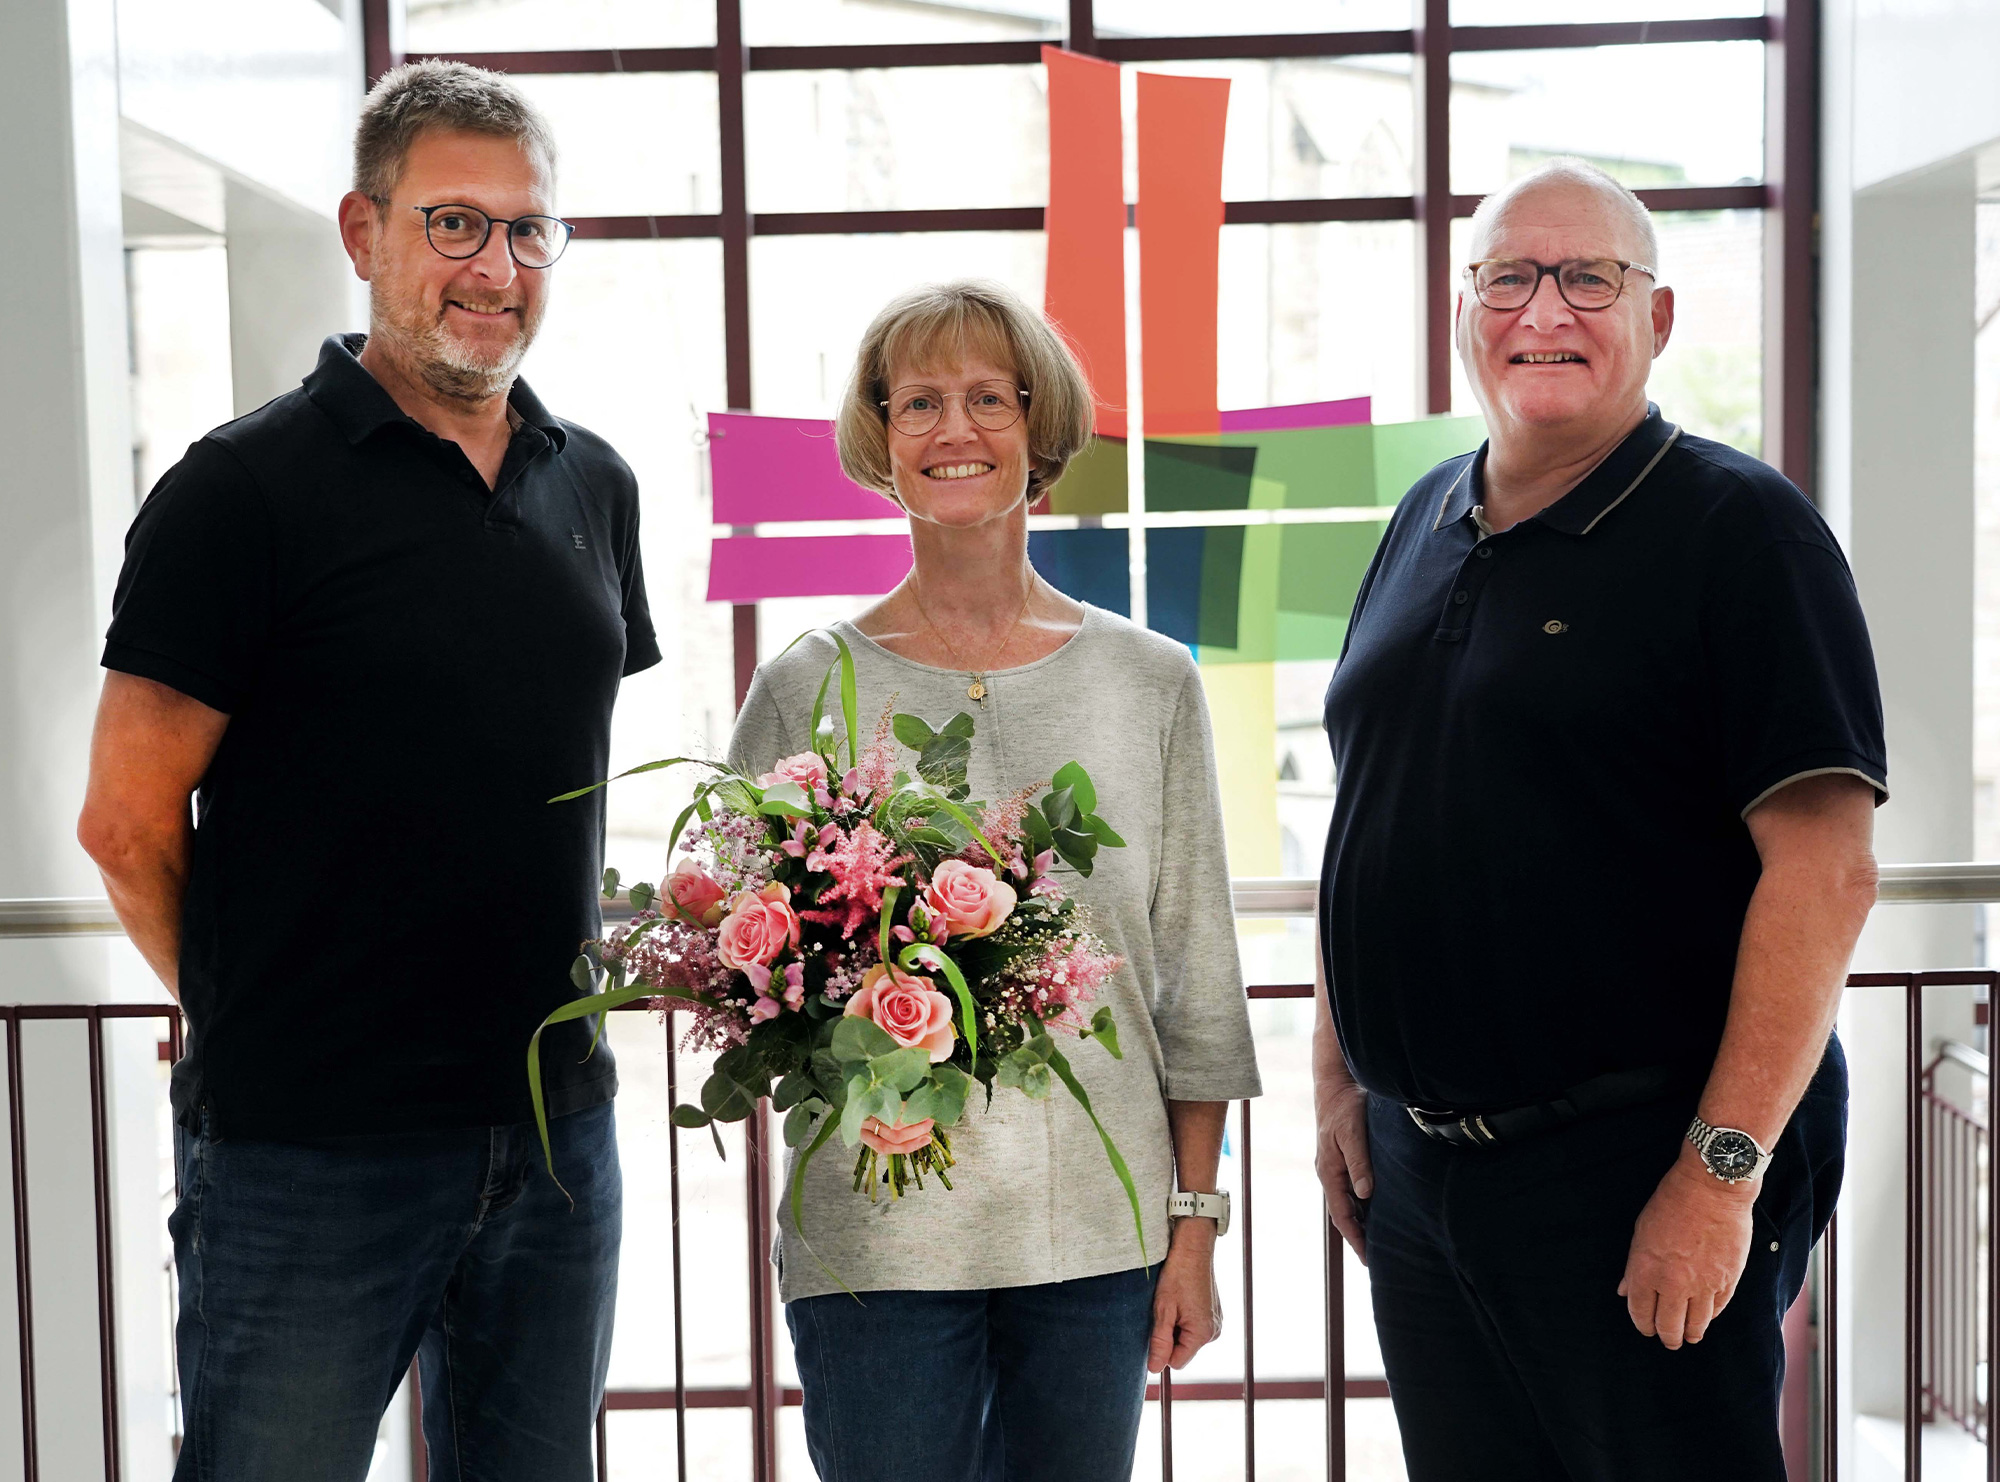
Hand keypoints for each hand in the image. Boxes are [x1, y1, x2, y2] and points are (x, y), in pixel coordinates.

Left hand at [1148, 1220, 1222, 1372]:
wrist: (1193, 1249)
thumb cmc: (1177, 1276)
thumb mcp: (1163, 1309)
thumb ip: (1159, 1342)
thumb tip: (1154, 1370)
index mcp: (1202, 1334)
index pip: (1176, 1362)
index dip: (1162, 1349)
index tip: (1157, 1327)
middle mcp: (1214, 1332)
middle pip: (1183, 1350)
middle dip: (1170, 1336)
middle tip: (1165, 1311)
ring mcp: (1216, 1323)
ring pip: (1188, 1338)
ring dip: (1177, 1327)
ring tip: (1173, 1304)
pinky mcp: (1215, 1314)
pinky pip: (1195, 1327)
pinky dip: (1185, 1318)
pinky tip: (1181, 1300)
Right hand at [1315, 1078, 1372, 1262]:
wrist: (1337, 1082)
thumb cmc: (1345, 1106)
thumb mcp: (1352, 1133)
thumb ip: (1358, 1162)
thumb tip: (1364, 1194)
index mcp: (1329, 1171)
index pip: (1341, 1214)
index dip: (1354, 1238)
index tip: (1367, 1259)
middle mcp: (1331, 1172)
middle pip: (1344, 1213)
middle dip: (1358, 1236)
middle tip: (1377, 1259)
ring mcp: (1338, 1166)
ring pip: (1350, 1202)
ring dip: (1362, 1221)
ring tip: (1381, 1241)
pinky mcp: (1346, 1158)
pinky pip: (1355, 1189)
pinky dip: (1365, 1204)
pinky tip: (1380, 1209)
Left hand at [1617, 1153, 1755, 1348]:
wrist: (1711, 1190)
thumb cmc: (1671, 1204)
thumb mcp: (1641, 1232)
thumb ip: (1633, 1267)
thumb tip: (1625, 1291)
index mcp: (1646, 1271)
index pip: (1640, 1312)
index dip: (1642, 1324)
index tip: (1645, 1328)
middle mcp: (1673, 1284)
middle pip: (1669, 1326)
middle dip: (1667, 1337)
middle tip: (1668, 1340)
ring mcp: (1703, 1285)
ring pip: (1696, 1325)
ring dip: (1690, 1334)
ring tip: (1688, 1336)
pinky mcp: (1727, 1281)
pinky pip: (1717, 1309)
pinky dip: (1710, 1317)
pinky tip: (1705, 1317)